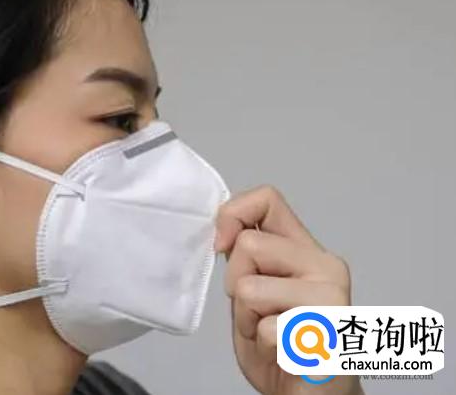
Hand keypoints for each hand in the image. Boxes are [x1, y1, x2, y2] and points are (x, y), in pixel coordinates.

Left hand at [214, 185, 363, 394]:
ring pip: (249, 287)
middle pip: (249, 244)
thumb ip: (247, 260)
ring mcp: (332, 298)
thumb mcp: (253, 293)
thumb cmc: (280, 345)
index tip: (221, 245)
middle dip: (236, 283)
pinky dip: (262, 346)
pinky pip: (265, 328)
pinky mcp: (329, 331)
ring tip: (269, 333)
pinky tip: (283, 353)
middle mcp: (326, 266)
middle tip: (256, 312)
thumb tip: (223, 231)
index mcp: (306, 251)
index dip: (233, 213)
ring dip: (247, 319)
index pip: (267, 199)